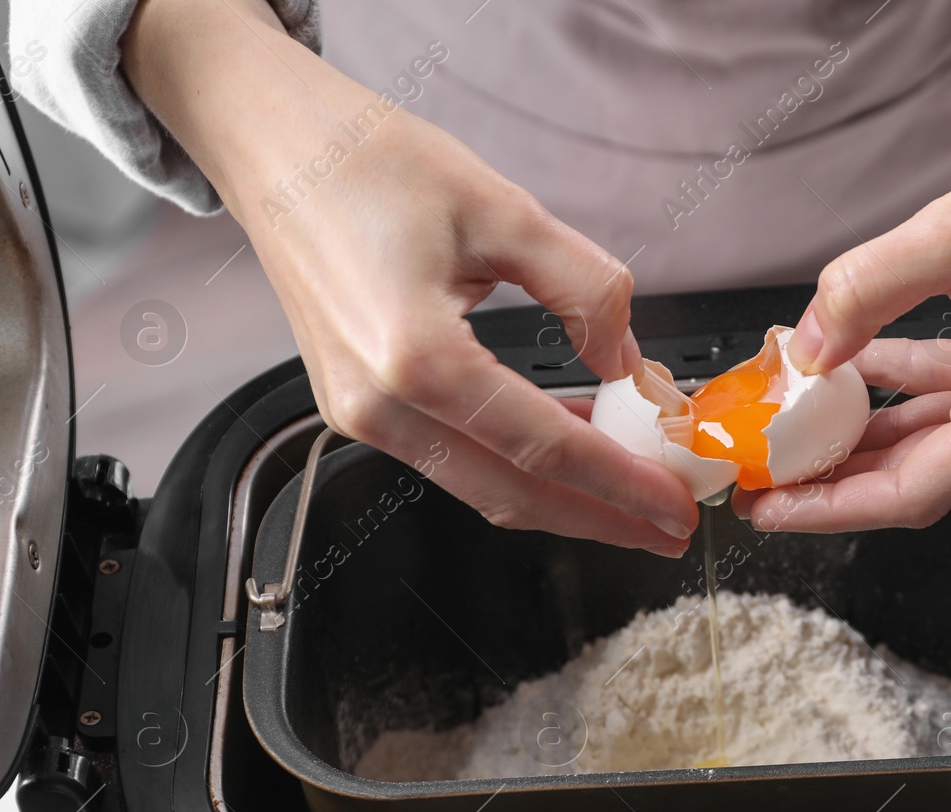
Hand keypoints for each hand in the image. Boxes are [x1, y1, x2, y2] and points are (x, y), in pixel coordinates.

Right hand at [124, 0, 698, 554]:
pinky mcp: (357, 407)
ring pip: (482, 486)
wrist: (273, 144)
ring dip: (563, 499)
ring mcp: (359, 414)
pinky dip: (518, 465)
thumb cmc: (366, 161)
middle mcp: (378, 404)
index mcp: (415, 356)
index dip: (621, 485)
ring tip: (634, 498)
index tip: (676, 509)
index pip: (543, 447)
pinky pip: (454, 457)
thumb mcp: (502, 209)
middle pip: (512, 494)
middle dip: (601, 519)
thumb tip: (630, 362)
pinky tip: (573, 449)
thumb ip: (584, 289)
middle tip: (670, 528)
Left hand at [737, 0, 950, 532]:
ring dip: (865, 432)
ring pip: (936, 443)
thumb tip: (805, 346)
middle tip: (763, 467)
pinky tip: (855, 365)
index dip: (829, 507)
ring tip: (792, 417)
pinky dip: (906, 392)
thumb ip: (868, 291)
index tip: (768, 506)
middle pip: (919, 478)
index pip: (910, 492)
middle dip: (835, 476)